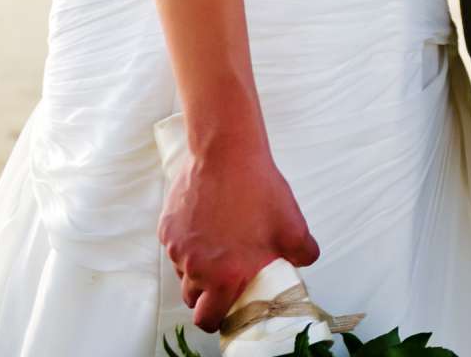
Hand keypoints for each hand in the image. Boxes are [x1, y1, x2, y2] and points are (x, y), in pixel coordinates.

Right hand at [159, 127, 318, 329]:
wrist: (227, 151)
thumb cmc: (259, 187)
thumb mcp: (292, 225)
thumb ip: (302, 253)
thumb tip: (303, 262)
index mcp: (226, 277)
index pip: (210, 319)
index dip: (218, 318)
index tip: (227, 308)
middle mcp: (197, 268)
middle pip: (192, 300)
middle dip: (205, 296)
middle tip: (222, 278)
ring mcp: (178, 248)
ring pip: (183, 272)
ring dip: (197, 268)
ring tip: (218, 244)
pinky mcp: (167, 228)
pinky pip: (175, 246)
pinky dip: (187, 242)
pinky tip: (205, 222)